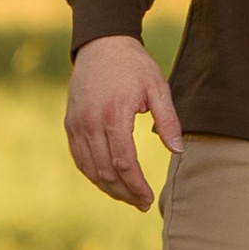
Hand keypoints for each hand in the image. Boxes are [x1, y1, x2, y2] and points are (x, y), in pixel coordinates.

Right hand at [65, 33, 181, 210]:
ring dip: (108, 187)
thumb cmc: (134, 66)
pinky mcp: (70, 123)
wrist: (102, 45)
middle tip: (142, 203)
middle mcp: (90, 123)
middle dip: (124, 192)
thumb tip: (178, 151)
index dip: (136, 185)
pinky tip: (108, 181)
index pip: (124, 163)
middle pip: (105, 171)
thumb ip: (168, 121)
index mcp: (114, 115)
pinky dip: (92, 174)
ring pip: (90, 169)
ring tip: (128, 197)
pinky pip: (79, 157)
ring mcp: (77, 124)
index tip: (149, 198)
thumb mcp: (158, 88)